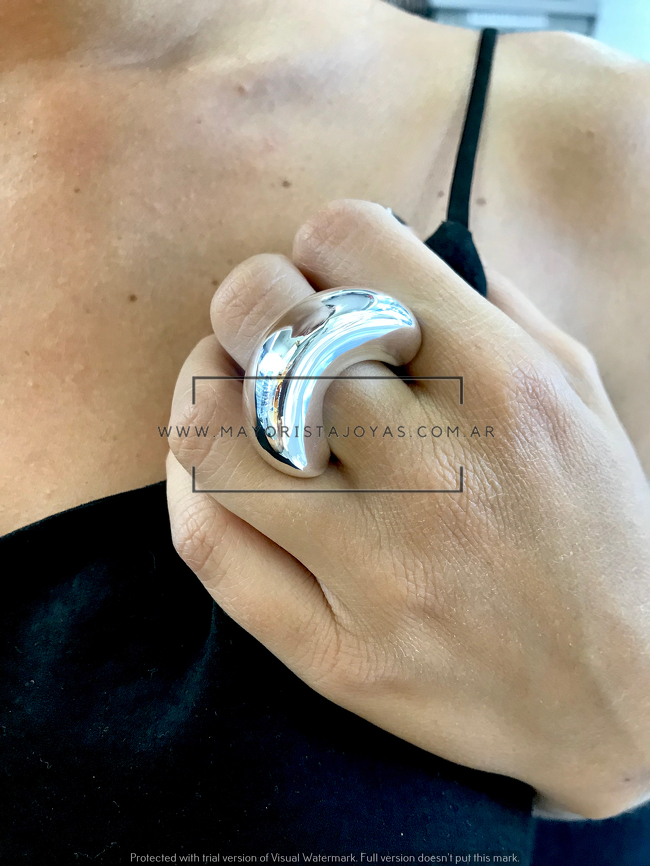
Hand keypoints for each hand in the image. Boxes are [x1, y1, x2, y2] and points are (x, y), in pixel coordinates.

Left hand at [166, 200, 649, 819]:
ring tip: (230, 384)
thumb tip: (404, 250)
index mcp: (506, 391)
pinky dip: (187, 485)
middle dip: (248, 297)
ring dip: (202, 385)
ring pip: (213, 438)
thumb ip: (496, 310)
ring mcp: (378, 573)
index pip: (354, 246)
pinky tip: (214, 465)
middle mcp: (436, 473)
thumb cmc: (600, 535)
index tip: (326, 272)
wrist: (621, 700)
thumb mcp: (582, 398)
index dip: (324, 240)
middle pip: (269, 326)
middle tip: (263, 320)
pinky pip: (211, 549)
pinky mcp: (337, 655)